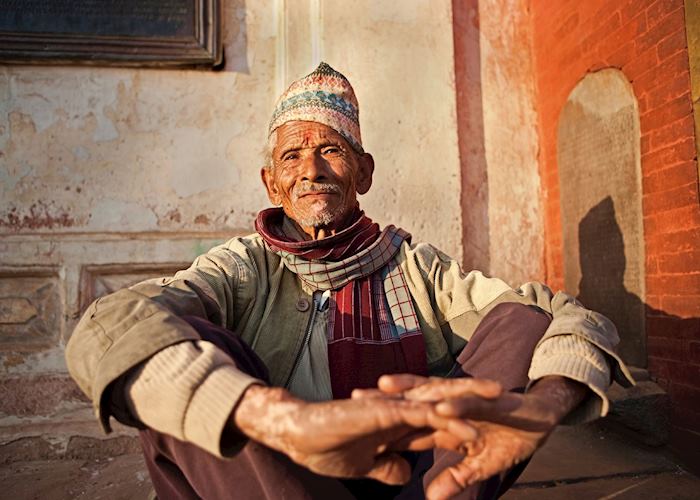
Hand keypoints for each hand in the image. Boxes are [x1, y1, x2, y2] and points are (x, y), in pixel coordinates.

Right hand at [231, 385, 479, 483]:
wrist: (299, 439)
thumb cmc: (325, 451)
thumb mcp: (366, 468)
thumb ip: (387, 467)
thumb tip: (407, 473)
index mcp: (396, 424)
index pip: (436, 422)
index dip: (462, 424)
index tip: (490, 429)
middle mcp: (398, 410)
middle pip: (444, 402)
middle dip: (475, 399)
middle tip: (508, 397)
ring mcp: (392, 407)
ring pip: (438, 401)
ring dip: (469, 400)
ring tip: (501, 398)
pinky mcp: (382, 411)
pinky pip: (419, 414)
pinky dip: (443, 419)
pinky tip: (466, 425)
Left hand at [375, 375, 587, 499]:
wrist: (541, 419)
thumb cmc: (510, 439)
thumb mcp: (479, 465)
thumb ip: (455, 477)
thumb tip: (430, 497)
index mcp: (443, 423)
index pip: (407, 423)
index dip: (383, 425)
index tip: (354, 426)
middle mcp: (450, 407)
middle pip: (412, 402)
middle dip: (385, 400)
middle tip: (354, 397)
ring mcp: (466, 401)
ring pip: (433, 393)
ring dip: (410, 389)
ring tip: (384, 387)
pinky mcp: (487, 400)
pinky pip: (467, 402)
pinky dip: (453, 404)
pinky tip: (437, 406)